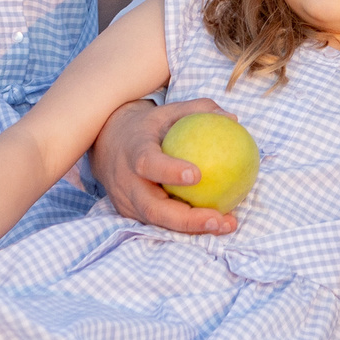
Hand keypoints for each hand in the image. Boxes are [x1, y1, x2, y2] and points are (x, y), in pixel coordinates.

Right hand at [89, 98, 239, 234]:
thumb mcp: (168, 111)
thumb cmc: (146, 127)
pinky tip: (217, 222)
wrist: (107, 143)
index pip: (147, 164)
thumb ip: (198, 111)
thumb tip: (233, 119)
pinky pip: (161, 223)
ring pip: (159, 222)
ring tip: (226, 224)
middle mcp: (126, 182)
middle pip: (152, 208)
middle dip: (187, 219)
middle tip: (219, 218)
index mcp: (133, 151)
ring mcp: (127, 202)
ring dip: (193, 228)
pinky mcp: (132, 215)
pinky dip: (188, 226)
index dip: (169, 171)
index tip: (197, 175)